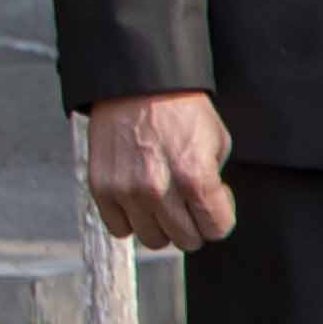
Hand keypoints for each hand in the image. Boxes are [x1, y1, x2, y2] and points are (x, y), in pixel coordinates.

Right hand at [81, 87, 236, 250]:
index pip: (217, 229)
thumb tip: (209, 208)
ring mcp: (128, 192)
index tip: (213, 201)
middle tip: (188, 202)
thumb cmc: (180, 108)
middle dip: (193, 224)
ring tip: (163, 200)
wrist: (136, 84)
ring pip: (154, 240)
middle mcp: (160, 189)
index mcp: (195, 176)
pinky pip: (120, 228)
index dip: (219, 216)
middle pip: (186, 240)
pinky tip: (139, 199)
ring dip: (162, 225)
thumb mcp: (217, 139)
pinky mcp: (102, 190)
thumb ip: (216, 180)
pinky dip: (131, 219)